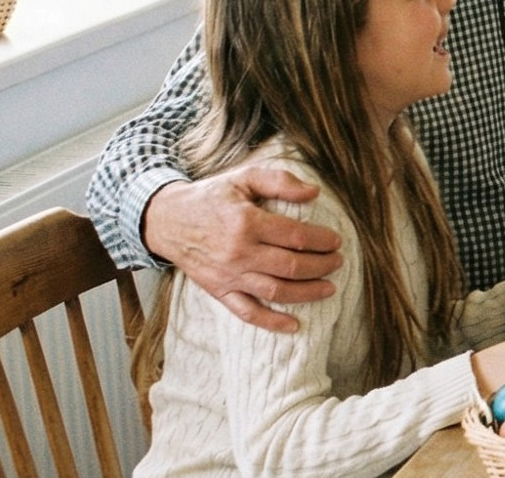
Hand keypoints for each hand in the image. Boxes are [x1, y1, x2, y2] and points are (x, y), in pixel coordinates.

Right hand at [142, 167, 343, 332]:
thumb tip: (314, 192)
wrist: (166, 221)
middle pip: (291, 266)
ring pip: (276, 291)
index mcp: (247, 223)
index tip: (336, 241)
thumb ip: (279, 181)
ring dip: (307, 293)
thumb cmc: (211, 197)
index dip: (322, 240)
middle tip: (338, 262)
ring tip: (329, 288)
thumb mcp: (244, 178)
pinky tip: (294, 325)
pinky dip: (271, 322)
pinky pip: (247, 312)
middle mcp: (239, 252)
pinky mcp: (219, 291)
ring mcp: (228, 275)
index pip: (296, 236)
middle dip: (322, 266)